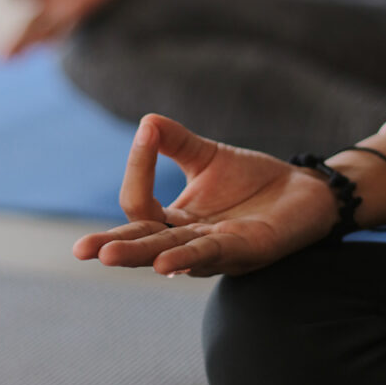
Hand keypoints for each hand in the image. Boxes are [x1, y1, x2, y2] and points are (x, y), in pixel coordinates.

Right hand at [73, 114, 337, 276]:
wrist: (303, 189)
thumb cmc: (253, 180)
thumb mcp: (208, 157)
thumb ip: (176, 142)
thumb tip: (146, 121)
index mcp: (178, 220)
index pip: (142, 207)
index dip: (139, 171)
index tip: (147, 133)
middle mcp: (192, 240)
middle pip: (148, 243)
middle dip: (117, 244)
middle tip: (82, 250)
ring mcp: (219, 249)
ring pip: (174, 253)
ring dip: (142, 254)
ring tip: (110, 255)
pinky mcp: (247, 250)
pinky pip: (214, 254)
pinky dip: (188, 258)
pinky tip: (165, 263)